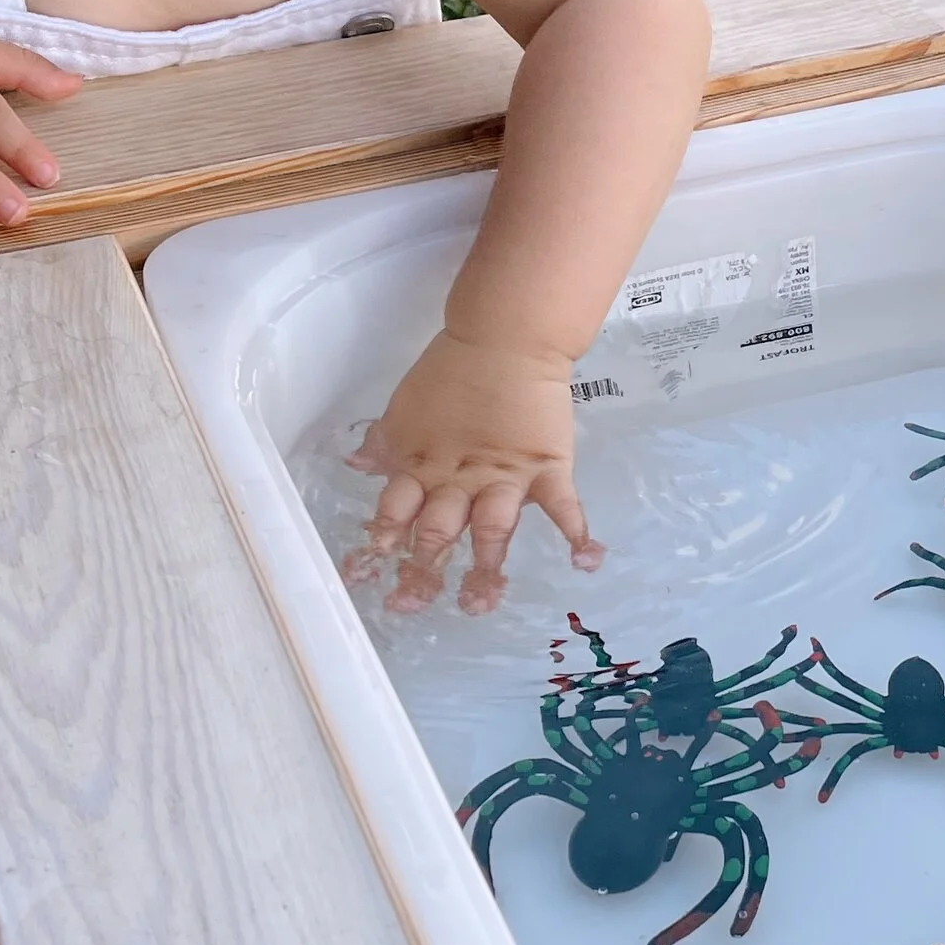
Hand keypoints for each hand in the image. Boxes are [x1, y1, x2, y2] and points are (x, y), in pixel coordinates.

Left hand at [355, 328, 599, 614]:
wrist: (506, 338)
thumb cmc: (450, 372)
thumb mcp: (405, 408)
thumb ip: (386, 442)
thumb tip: (357, 464)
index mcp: (422, 465)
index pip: (395, 510)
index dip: (382, 539)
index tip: (369, 571)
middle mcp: (460, 479)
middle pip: (438, 531)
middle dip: (423, 570)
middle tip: (411, 606)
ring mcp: (505, 477)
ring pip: (492, 530)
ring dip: (485, 568)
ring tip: (480, 601)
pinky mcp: (546, 468)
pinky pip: (563, 506)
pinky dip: (576, 533)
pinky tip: (587, 561)